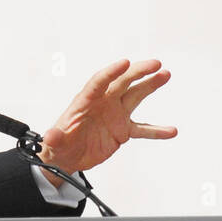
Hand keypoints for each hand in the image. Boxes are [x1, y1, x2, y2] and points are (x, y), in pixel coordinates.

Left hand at [38, 58, 176, 178]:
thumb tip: (50, 136)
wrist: (67, 157)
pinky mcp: (122, 130)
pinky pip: (143, 128)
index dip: (111, 72)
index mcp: (85, 102)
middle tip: (155, 64)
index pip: (99, 82)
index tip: (125, 63)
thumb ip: (55, 138)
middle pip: (122, 82)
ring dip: (150, 85)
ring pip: (135, 96)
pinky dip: (156, 130)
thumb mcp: (54, 144)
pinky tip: (170, 131)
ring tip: (165, 75)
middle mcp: (103, 103)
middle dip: (138, 72)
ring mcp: (115, 114)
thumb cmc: (58, 145)